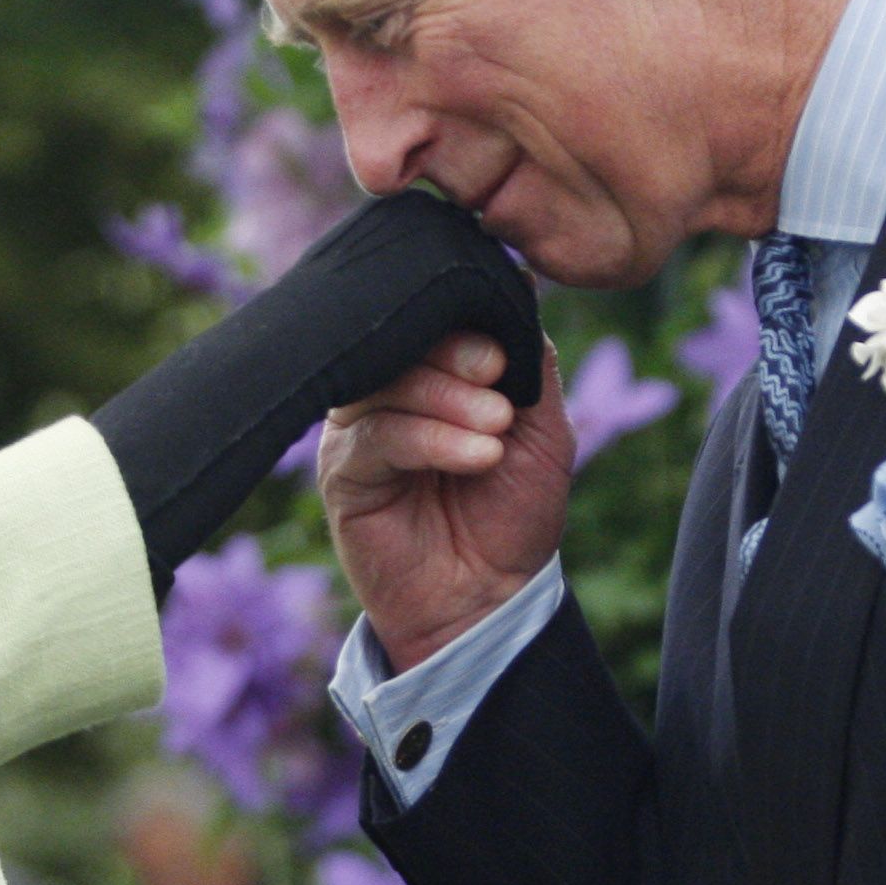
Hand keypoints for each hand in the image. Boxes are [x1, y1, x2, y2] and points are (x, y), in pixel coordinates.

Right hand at [322, 336, 575, 668]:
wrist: (490, 597)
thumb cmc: (513, 512)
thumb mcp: (543, 428)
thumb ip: (531, 360)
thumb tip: (516, 287)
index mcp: (432, 371)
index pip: (431, 317)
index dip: (465, 321)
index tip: (504, 354)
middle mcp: (388, 391)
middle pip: (402, 340)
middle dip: (457, 355)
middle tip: (498, 382)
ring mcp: (359, 429)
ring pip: (388, 382)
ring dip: (449, 400)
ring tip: (495, 431)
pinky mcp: (342, 472)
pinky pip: (376, 435)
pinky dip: (430, 438)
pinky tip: (475, 456)